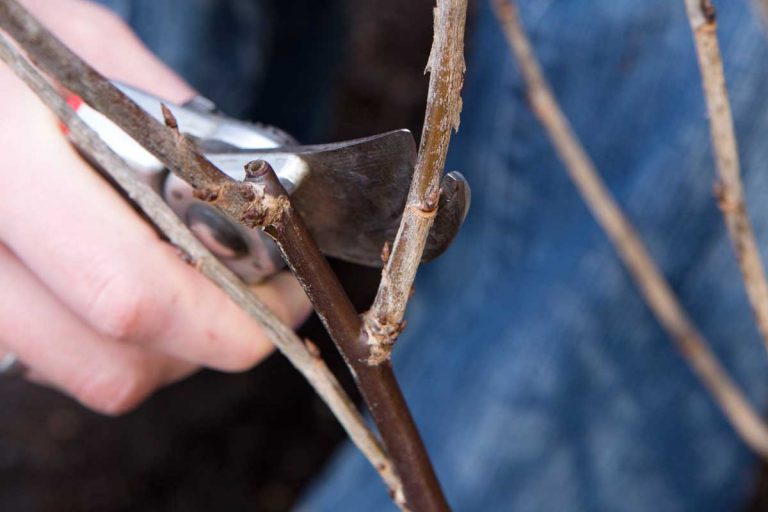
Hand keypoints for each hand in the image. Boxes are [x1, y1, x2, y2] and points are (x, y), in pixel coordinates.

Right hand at [0, 0, 310, 414]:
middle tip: (257, 298)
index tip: (284, 296)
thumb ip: (167, 115)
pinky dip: (117, 343)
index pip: (131, 293)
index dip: (227, 319)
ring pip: (91, 374)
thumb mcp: (85, 42)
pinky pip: (61, 361)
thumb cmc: (1, 37)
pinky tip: (134, 284)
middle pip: (118, 365)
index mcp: (8, 163)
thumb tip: (239, 181)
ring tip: (199, 290)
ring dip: (168, 348)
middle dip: (212, 340)